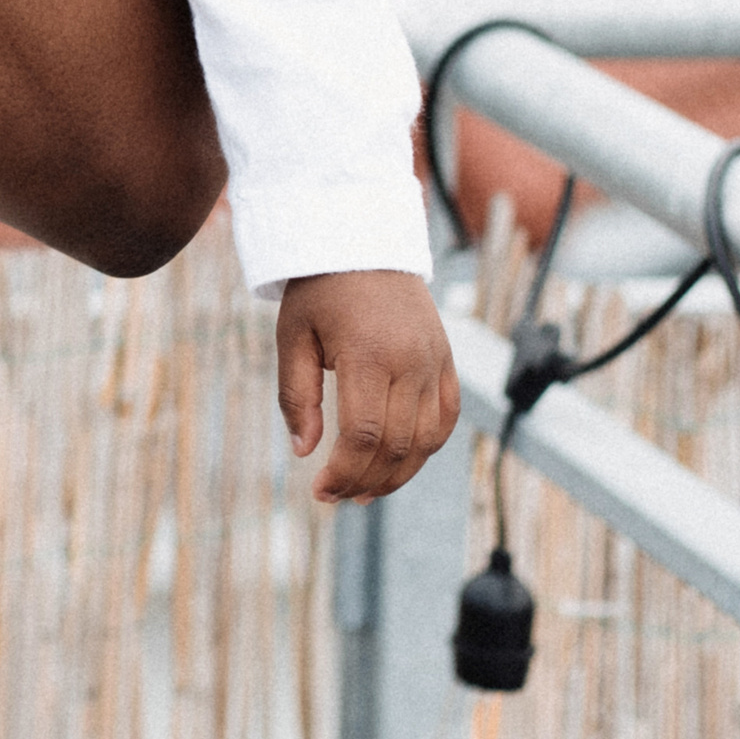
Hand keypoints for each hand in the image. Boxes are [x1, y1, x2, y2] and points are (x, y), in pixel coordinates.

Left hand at [277, 269, 459, 502]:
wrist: (364, 241)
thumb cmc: (320, 289)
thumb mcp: (293, 335)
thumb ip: (297, 395)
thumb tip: (305, 452)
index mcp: (368, 353)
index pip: (363, 435)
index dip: (344, 473)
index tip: (321, 491)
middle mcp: (410, 361)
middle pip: (396, 445)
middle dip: (365, 481)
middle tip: (337, 497)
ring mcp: (435, 361)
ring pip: (427, 440)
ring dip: (397, 474)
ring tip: (365, 491)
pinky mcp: (447, 360)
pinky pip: (446, 418)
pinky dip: (426, 447)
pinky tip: (399, 463)